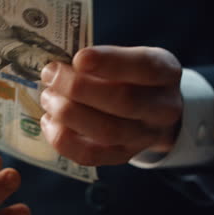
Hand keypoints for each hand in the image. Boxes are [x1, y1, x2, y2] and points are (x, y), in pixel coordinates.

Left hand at [40, 46, 182, 165]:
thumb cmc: (128, 76)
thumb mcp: (126, 58)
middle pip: (123, 101)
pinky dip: (63, 139)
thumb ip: (99, 60)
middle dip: (78, 88)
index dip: (109, 62)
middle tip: (50, 75)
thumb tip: (58, 67)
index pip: (144, 67)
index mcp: (165, 73)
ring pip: (106, 131)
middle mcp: (161, 108)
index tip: (79, 58)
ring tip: (48, 98)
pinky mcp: (122, 156)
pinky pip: (91, 155)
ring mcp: (143, 137)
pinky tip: (49, 121)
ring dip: (68, 113)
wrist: (149, 110)